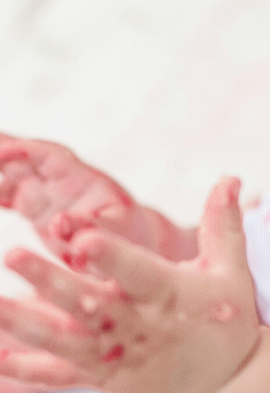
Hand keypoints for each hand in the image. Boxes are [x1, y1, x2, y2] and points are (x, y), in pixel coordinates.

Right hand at [0, 134, 195, 261]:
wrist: (134, 242)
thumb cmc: (131, 234)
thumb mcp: (118, 232)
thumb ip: (91, 227)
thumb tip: (60, 225)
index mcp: (81, 177)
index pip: (46, 154)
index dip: (19, 149)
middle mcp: (58, 178)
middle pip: (18, 156)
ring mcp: (44, 190)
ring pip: (8, 172)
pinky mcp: (35, 207)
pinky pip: (5, 193)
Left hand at [0, 177, 258, 392]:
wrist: (226, 385)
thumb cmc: (228, 320)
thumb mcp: (231, 271)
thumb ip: (223, 224)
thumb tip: (230, 177)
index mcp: (170, 295)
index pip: (138, 273)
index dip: (111, 257)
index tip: (82, 239)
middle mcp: (140, 327)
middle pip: (91, 305)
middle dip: (52, 281)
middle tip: (12, 255)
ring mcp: (119, 355)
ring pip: (67, 341)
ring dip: (25, 324)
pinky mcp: (105, 377)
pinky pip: (60, 375)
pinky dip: (26, 369)